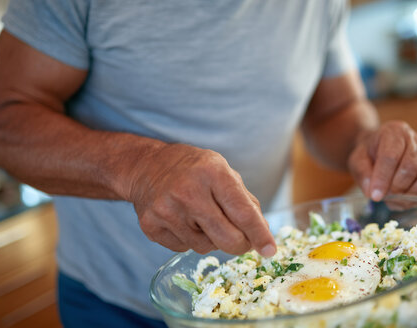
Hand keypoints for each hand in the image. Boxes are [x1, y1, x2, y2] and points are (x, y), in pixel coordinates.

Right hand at [122, 143, 276, 256]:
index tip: (270, 250)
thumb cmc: (193, 169)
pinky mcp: (151, 226)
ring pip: (206, 247)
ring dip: (212, 239)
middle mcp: (188, 192)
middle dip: (240, 245)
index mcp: (212, 172)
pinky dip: (190, 240)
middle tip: (242, 241)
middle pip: (228, 238)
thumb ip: (244, 201)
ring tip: (203, 218)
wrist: (146, 166)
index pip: (243, 213)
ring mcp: (167, 211)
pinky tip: (184, 221)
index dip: (260, 235)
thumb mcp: (223, 171)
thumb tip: (262, 233)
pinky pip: (184, 248)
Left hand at [348, 121, 416, 200]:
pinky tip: (405, 198)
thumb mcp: (357, 160)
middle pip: (409, 167)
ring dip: (409, 193)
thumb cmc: (369, 154)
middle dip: (395, 188)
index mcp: (393, 131)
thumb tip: (372, 192)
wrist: (379, 148)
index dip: (382, 178)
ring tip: (394, 199)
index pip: (390, 156)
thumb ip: (362, 174)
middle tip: (384, 197)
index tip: (375, 195)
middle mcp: (415, 138)